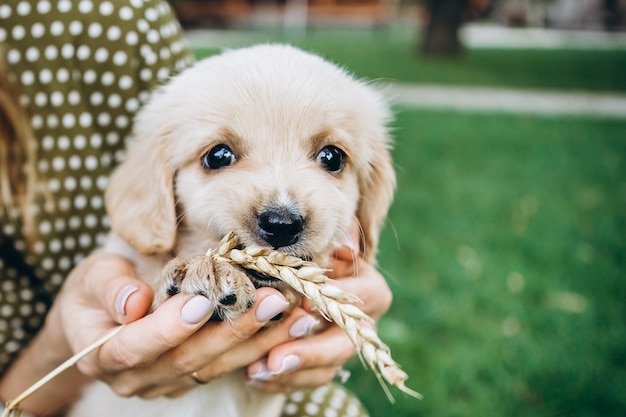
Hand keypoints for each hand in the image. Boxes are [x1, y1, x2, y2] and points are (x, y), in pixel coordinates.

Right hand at [0, 253, 292, 413]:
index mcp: (101, 354)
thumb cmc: (94, 291)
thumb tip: (135, 301)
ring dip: (257, 341)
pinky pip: (225, 366)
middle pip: (186, 361)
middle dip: (232, 331)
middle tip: (272, 300)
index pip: (134, 348)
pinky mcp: (189, 378)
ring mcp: (164, 382)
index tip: (203, 301)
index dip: (168, 328)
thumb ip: (109, 288)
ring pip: (214, 367)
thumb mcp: (91, 277)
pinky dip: (257, 346)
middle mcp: (134, 378)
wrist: (97, 317)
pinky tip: (285, 325)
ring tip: (291, 313)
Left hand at [244, 226, 392, 392]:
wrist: (305, 277)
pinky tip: (254, 377)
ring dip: (291, 373)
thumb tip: (345, 242)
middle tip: (276, 358)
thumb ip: (335, 240)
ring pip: (327, 369)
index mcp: (370, 288)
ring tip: (257, 371)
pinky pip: (308, 381)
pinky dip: (281, 382)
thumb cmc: (314, 253)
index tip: (306, 303)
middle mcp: (362, 323)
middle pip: (345, 343)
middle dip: (311, 352)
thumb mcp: (325, 243)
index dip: (337, 299)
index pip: (363, 295)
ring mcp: (344, 347)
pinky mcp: (325, 366)